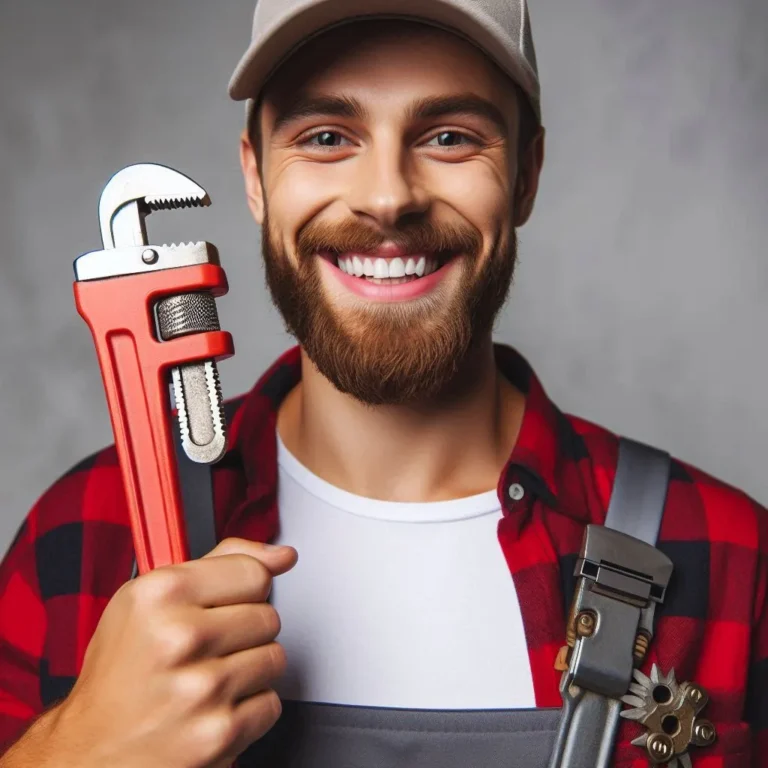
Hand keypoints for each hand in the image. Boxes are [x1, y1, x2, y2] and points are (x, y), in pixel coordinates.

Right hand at [49, 538, 297, 767]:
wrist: (89, 751)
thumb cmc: (121, 674)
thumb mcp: (152, 598)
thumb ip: (222, 563)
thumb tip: (281, 555)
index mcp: (162, 593)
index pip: (254, 573)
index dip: (242, 592)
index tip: (224, 605)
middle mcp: (180, 637)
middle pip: (269, 617)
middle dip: (245, 633)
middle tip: (206, 649)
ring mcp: (201, 687)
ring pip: (275, 659)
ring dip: (249, 671)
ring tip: (208, 678)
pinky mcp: (218, 733)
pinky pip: (270, 704)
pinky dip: (248, 711)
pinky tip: (212, 708)